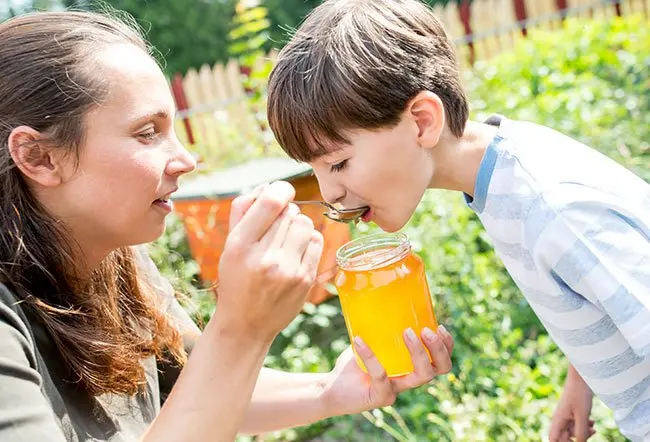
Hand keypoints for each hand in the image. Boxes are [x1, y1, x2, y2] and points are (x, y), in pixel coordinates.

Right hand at [217, 181, 323, 340]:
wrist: (246, 325)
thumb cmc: (236, 280)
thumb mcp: (229, 246)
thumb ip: (243, 212)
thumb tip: (267, 186)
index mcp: (239, 246)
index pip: (270, 203)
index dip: (280, 190)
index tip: (280, 191)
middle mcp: (264, 259)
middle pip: (289, 212)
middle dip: (284, 211)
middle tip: (276, 224)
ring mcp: (288, 271)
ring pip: (305, 223)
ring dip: (297, 224)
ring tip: (286, 237)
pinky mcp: (305, 280)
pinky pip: (316, 240)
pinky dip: (307, 239)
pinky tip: (295, 250)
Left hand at [321, 325, 453, 415]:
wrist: (331, 388)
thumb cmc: (354, 364)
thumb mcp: (370, 342)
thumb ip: (379, 326)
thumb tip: (380, 293)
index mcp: (411, 367)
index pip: (440, 361)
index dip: (446, 346)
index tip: (440, 326)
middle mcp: (408, 380)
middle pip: (438, 369)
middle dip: (437, 348)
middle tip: (425, 330)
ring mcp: (396, 390)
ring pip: (420, 376)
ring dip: (418, 352)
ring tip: (407, 332)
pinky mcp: (380, 397)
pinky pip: (381, 375)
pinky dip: (370, 355)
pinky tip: (359, 341)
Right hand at [549, 366, 594, 441]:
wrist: (581, 378)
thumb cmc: (580, 394)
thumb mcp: (582, 415)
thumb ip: (581, 432)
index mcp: (558, 420)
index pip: (553, 439)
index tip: (575, 441)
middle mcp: (560, 419)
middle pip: (564, 437)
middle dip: (577, 439)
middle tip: (591, 433)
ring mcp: (566, 416)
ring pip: (572, 431)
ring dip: (583, 433)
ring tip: (594, 428)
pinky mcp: (572, 412)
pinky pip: (576, 424)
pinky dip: (584, 426)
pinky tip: (592, 422)